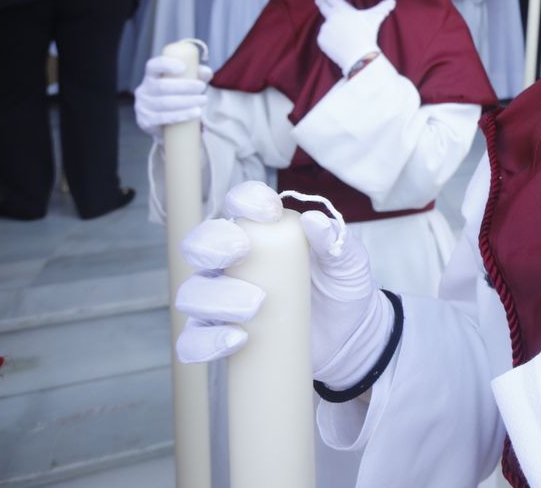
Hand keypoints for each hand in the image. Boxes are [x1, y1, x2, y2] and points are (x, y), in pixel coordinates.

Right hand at [134, 54, 211, 138]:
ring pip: (165, 103)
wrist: (161, 122)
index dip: (166, 64)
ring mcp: (142, 106)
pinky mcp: (146, 121)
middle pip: (162, 86)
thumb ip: (195, 74)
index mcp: (150, 76)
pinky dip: (181, 115)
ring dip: (187, 101)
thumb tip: (207, 72)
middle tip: (202, 87)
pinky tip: (195, 113)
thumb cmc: (173, 95)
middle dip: (185, 86)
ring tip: (203, 100)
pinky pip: (164, 118)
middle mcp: (143, 89)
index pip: (153, 66)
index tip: (184, 67)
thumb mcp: (182, 82)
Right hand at [173, 182, 393, 389]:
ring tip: (255, 306)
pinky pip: (194, 340)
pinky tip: (235, 340)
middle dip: (213, 244)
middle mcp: (232, 263)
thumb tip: (314, 222)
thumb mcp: (347, 262)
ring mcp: (222, 301)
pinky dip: (206, 340)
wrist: (347, 337)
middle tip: (240, 253)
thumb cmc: (340, 289)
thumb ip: (335, 242)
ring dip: (216, 297)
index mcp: (262, 234)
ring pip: (193, 292)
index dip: (246, 200)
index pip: (239, 204)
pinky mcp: (220, 338)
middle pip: (200, 243)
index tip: (271, 212)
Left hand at [314, 0, 394, 70]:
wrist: (359, 56)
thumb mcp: (376, 18)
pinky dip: (329, 38)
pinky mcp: (321, 41)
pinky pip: (324, 37)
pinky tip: (338, 42)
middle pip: (322, 5)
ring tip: (340, 32)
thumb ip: (383, 7)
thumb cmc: (368, 34)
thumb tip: (392, 1)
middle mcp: (331, 17)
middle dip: (320, 0)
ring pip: (326, 24)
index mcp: (342, 9)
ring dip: (330, 25)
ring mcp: (325, 29)